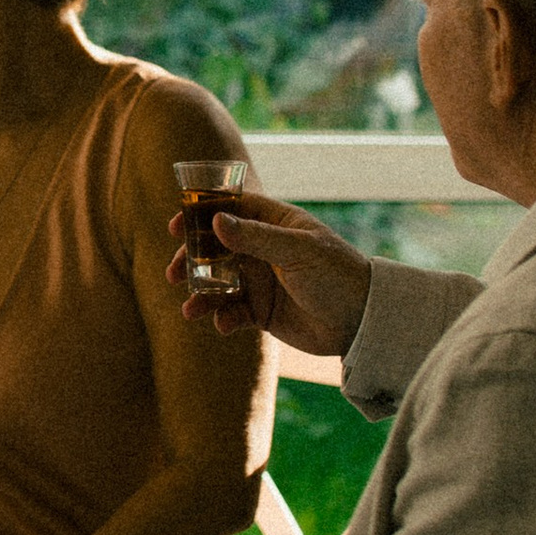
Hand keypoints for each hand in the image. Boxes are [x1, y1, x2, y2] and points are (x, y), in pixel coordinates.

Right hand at [174, 190, 372, 360]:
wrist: (363, 322)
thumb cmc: (337, 274)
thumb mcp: (296, 251)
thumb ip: (255, 237)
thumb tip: (214, 221)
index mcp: (275, 224)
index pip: (230, 210)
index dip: (200, 215)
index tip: (175, 225)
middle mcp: (264, 250)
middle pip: (215, 248)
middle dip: (191, 260)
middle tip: (171, 273)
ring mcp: (262, 281)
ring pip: (218, 283)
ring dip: (201, 294)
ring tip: (190, 309)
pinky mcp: (262, 311)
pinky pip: (232, 312)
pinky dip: (222, 317)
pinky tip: (223, 324)